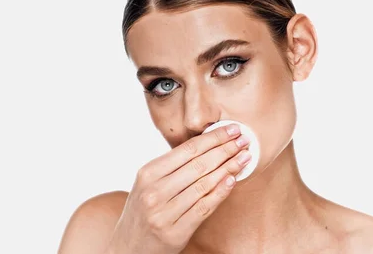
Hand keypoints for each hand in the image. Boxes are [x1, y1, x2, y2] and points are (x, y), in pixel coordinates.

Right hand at [105, 124, 250, 253]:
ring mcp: (164, 213)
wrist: (127, 247)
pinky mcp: (175, 232)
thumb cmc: (143, 211)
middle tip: (244, 141)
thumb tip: (208, 144)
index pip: (187, 149)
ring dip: (228, 169)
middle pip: (198, 165)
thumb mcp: (148, 183)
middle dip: (225, 150)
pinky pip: (204, 208)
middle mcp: (154, 191)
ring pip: (204, 185)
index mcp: (148, 173)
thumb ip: (172, 167)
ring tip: (244, 158)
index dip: (214, 138)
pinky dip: (220, 193)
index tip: (233, 130)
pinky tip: (232, 181)